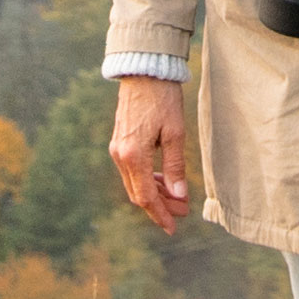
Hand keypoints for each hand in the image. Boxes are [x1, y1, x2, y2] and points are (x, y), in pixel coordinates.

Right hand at [108, 78, 194, 235]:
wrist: (144, 71)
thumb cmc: (163, 99)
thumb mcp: (175, 133)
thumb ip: (175, 166)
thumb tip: (179, 196)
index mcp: (133, 155)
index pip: (146, 196)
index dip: (160, 214)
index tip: (174, 227)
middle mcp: (120, 155)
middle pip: (138, 193)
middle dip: (160, 206)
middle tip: (182, 212)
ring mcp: (117, 148)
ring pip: (134, 183)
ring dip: (154, 193)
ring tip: (176, 198)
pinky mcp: (119, 141)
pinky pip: (131, 170)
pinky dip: (147, 179)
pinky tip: (162, 180)